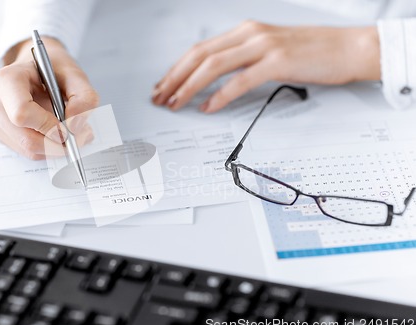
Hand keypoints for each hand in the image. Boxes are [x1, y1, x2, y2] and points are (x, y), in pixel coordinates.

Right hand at [0, 38, 97, 159]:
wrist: (35, 69)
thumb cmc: (53, 70)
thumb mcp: (75, 75)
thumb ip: (84, 98)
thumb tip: (75, 127)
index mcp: (6, 80)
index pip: (22, 114)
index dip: (49, 126)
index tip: (69, 129)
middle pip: (27, 139)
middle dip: (59, 144)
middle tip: (81, 137)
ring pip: (28, 150)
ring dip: (55, 148)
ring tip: (72, 132)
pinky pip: (26, 151)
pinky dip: (47, 148)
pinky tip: (56, 133)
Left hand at [152, 21, 379, 112]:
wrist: (349, 48)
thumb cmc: (311, 52)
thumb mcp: (269, 51)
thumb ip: (244, 60)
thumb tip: (217, 81)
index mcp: (245, 31)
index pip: (201, 50)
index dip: (178, 68)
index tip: (164, 85)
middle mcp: (250, 34)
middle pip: (199, 56)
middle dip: (174, 78)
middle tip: (160, 97)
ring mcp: (263, 46)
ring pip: (213, 66)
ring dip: (189, 86)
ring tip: (176, 103)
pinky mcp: (277, 62)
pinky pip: (239, 80)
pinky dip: (220, 96)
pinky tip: (208, 107)